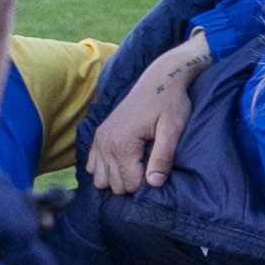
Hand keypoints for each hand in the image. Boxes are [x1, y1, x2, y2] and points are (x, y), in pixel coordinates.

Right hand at [85, 31, 210, 193]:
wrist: (160, 79)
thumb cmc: (170, 103)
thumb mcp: (172, 130)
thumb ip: (163, 157)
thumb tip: (154, 184)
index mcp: (122, 144)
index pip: (129, 184)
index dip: (147, 183)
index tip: (158, 170)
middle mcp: (105, 143)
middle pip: (113, 185)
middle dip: (132, 183)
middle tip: (149, 168)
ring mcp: (100, 139)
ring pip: (99, 179)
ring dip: (116, 178)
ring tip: (136, 167)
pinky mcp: (99, 135)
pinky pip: (92, 164)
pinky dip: (105, 168)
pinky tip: (123, 162)